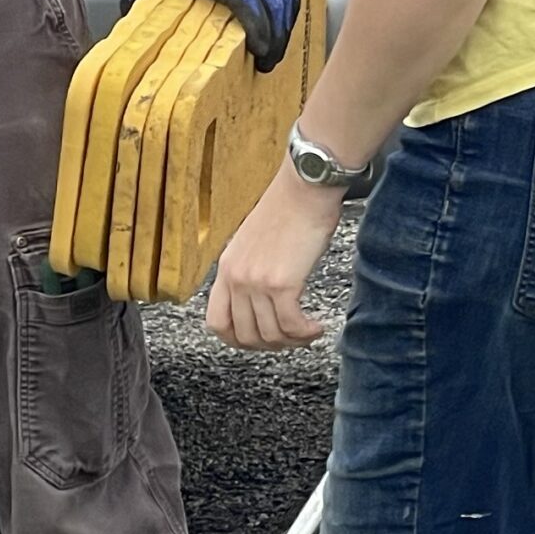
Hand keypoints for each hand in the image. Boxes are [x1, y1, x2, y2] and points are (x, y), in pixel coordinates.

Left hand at [126, 0, 303, 64]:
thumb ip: (146, 1)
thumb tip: (136, 29)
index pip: (249, 7)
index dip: (261, 33)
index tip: (262, 53)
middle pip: (273, 1)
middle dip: (277, 33)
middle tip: (272, 56)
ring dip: (287, 16)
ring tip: (282, 38)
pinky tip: (290, 7)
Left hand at [205, 160, 341, 350]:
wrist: (306, 187)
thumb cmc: (290, 206)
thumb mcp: (256, 242)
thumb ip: (252, 270)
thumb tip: (266, 299)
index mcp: (227, 268)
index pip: (217, 322)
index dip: (237, 340)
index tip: (259, 341)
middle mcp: (236, 278)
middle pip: (245, 335)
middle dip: (271, 346)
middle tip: (291, 340)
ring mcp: (256, 282)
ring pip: (270, 334)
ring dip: (293, 341)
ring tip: (309, 333)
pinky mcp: (282, 283)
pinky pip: (291, 325)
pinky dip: (306, 333)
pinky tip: (317, 327)